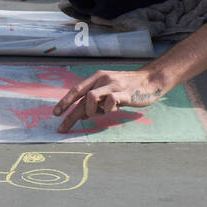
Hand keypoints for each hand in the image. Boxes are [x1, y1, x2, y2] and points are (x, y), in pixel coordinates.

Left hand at [52, 67, 166, 133]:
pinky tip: (113, 110)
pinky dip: (108, 109)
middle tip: (62, 129)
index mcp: (97, 78)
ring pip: (91, 98)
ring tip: (98, 114)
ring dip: (90, 111)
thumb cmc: (127, 88)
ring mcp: (113, 85)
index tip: (55, 113)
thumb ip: (95, 101)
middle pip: (81, 99)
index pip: (76, 90)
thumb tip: (79, 115)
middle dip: (70, 116)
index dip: (64, 102)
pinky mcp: (124, 93)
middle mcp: (102, 79)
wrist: (150, 80)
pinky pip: (110, 102)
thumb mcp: (107, 91)